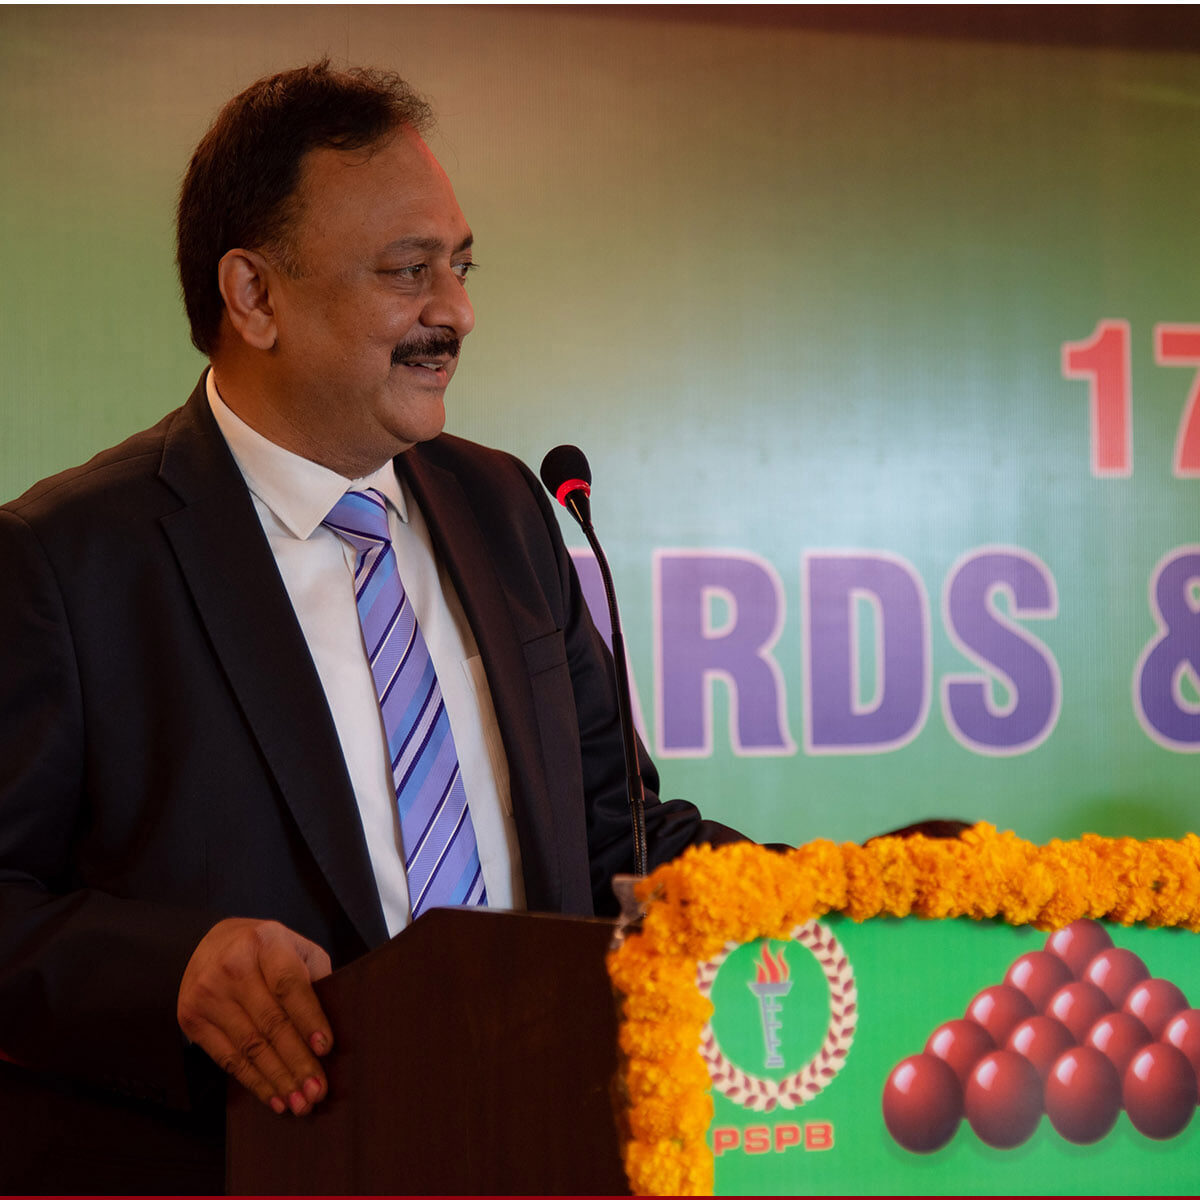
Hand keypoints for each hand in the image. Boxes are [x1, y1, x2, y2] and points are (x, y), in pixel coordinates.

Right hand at [177, 918, 333, 1115]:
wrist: (211, 943)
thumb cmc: (266, 950)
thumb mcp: (295, 948)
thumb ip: (314, 978)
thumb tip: (331, 1030)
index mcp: (265, 942)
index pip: (289, 985)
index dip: (308, 1018)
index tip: (326, 1049)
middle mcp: (232, 966)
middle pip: (270, 1022)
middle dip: (297, 1061)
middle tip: (317, 1091)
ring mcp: (208, 993)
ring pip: (250, 1047)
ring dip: (278, 1080)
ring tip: (300, 1102)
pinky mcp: (192, 1018)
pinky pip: (228, 1059)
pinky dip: (254, 1082)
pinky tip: (274, 1097)